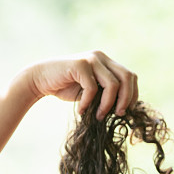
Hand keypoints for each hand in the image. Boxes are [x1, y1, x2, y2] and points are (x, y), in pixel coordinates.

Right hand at [15, 50, 138, 119]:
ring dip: (108, 104)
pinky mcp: (80, 65)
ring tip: (99, 116)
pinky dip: (88, 103)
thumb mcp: (92, 91)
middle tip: (118, 115)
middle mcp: (101, 57)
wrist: (40, 80)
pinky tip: (81, 110)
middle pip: (128, 77)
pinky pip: (93, 88)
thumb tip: (125, 109)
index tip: (125, 112)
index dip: (132, 95)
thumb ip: (107, 93)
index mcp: (107, 62)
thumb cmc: (66, 88)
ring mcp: (91, 59)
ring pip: (113, 84)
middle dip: (127, 99)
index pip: (131, 77)